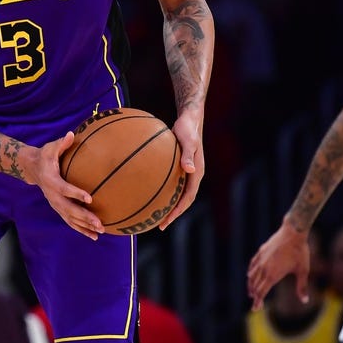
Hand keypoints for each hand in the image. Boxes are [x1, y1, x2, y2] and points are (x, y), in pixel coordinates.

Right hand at [26, 131, 104, 238]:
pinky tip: (93, 236)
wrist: (32, 168)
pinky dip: (81, 229)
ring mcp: (55, 204)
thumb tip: (71, 134)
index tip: (90, 198)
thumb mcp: (50, 148)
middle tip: (98, 222)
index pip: (64, 189)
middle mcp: (52, 196)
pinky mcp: (58, 208)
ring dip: (84, 226)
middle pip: (68, 209)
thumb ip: (61, 143)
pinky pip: (70, 221)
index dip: (76, 193)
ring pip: (70, 218)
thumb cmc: (45, 156)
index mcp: (51, 181)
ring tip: (100, 230)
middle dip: (84, 216)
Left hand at [157, 111, 204, 230]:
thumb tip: (189, 169)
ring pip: (176, 192)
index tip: (166, 221)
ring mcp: (185, 171)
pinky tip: (145, 189)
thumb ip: (188, 155)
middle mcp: (192, 174)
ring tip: (152, 213)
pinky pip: (169, 180)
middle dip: (172, 213)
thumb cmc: (188, 128)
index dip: (178, 211)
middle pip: (182, 199)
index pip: (188, 198)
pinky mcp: (178, 165)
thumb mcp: (188, 141)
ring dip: (167, 203)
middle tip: (158, 224)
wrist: (189, 118)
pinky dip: (160, 188)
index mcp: (197, 173)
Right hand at [247, 218, 309, 309]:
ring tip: (251, 292)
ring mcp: (261, 259)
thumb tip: (305, 301)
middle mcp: (264, 268)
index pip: (262, 292)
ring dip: (251, 285)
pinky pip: (252, 265)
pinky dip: (250, 272)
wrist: (292, 232)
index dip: (258, 301)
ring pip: (252, 276)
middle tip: (255, 304)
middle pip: (255, 285)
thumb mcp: (303, 270)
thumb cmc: (300, 252)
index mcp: (273, 275)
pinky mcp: (261, 252)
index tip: (255, 309)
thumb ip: (302, 286)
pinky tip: (250, 274)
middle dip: (255, 296)